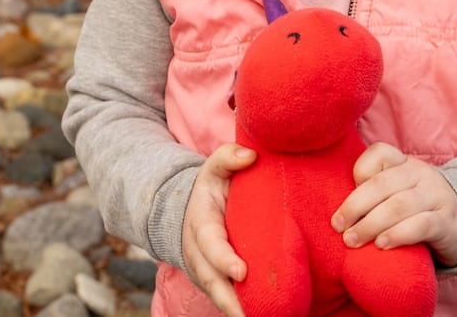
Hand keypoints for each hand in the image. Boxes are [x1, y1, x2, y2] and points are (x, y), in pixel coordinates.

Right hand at [182, 143, 255, 316]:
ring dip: (237, 312)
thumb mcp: (215, 167)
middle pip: (212, 282)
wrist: (191, 210)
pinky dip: (241, 312)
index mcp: (201, 226)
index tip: (242, 272)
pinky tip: (264, 316)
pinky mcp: (217, 283)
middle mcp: (199, 255)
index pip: (210, 245)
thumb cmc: (211, 187)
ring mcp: (206, 273)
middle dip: (231, 301)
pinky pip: (228, 301)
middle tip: (252, 314)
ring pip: (219, 297)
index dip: (224, 260)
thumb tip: (250, 156)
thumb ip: (228, 157)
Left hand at [331, 142, 456, 267]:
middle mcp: (420, 174)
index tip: (345, 196)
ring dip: (371, 224)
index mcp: (404, 163)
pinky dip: (398, 235)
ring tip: (353, 240)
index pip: (380, 153)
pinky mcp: (447, 222)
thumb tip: (340, 214)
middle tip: (339, 227)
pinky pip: (421, 225)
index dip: (359, 172)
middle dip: (356, 205)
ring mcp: (436, 196)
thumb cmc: (418, 209)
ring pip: (399, 205)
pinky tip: (381, 245)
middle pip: (383, 184)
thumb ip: (376, 193)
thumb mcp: (399, 191)